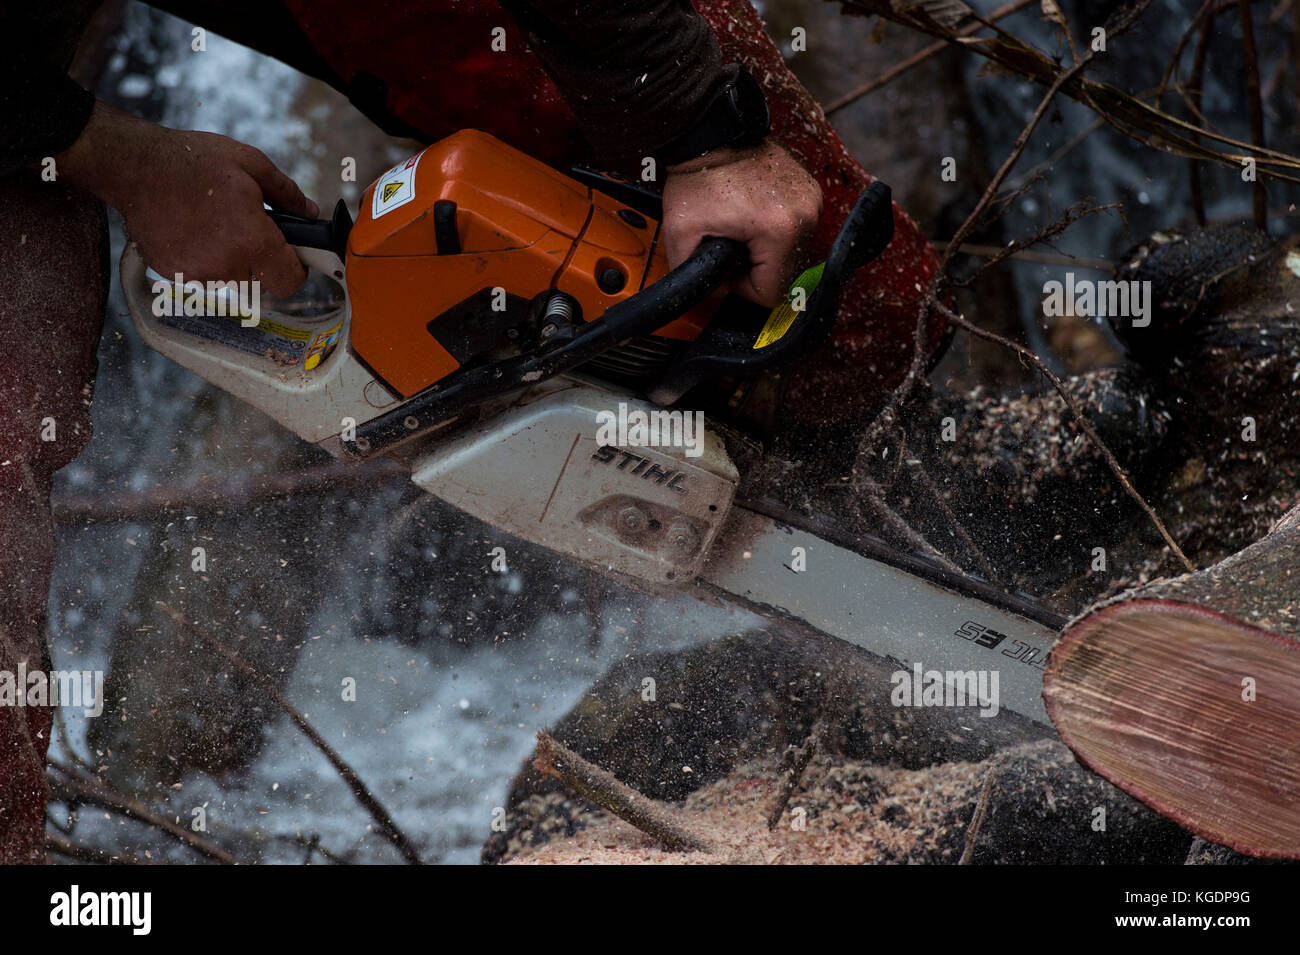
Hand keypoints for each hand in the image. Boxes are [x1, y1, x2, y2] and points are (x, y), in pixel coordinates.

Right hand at [56, 101, 317, 296]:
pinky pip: (202, 276)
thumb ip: (286, 193)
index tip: (290, 254)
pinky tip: (192, 230)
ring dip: (232, 260)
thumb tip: (311, 212)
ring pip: (232, 280)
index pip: (289, 282)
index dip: (295, 269)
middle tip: (247, 229)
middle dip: (261, 261)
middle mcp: (225, 265)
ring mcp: (196, 273)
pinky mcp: (173, 273)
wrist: (133, 165)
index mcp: (251, 241)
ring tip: (215, 224)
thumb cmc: (193, 160)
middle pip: (261, 283)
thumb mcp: (250, 163)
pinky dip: (203, 259)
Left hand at [662, 140, 821, 306]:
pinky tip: (753, 216)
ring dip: (766, 250)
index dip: (743, 287)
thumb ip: (695, 277)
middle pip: (787, 273)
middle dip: (756, 268)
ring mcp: (811, 200)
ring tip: (741, 228)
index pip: (773, 291)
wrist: (711, 133)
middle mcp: (806, 215)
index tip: (728, 265)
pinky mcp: (809, 190)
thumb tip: (718, 291)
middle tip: (731, 244)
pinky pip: (796, 229)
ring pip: (793, 253)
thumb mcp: (680, 234)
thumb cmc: (698, 175)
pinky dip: (775, 230)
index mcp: (781, 230)